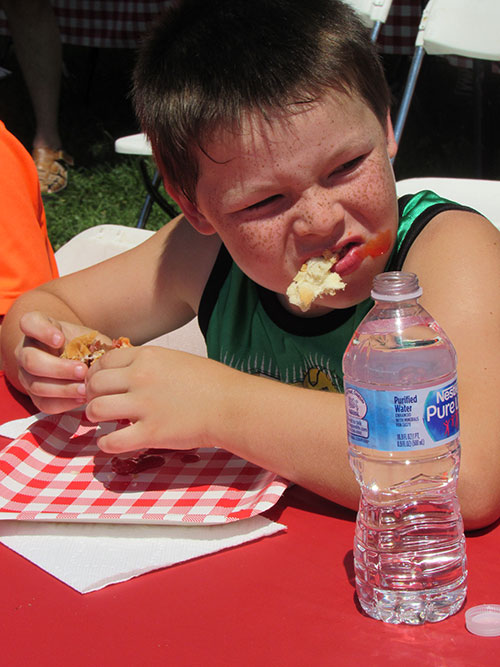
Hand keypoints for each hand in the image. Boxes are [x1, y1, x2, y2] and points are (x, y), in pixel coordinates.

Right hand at [15, 311, 103, 412]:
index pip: (29, 323)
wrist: (74, 359)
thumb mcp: (88, 337)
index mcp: (37, 328)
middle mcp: (26, 350)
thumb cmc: (82, 344)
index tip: (60, 339)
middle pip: (31, 360)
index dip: (42, 331)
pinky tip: (81, 399)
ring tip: (85, 390)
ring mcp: (26, 374)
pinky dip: (63, 403)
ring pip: (36, 385)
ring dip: (63, 389)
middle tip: (82, 371)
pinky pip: (43, 403)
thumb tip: (113, 356)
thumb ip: (95, 343)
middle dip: (58, 368)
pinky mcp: (34, 395)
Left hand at [85, 345, 224, 452]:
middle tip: (97, 403)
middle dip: (91, 394)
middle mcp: (140, 378)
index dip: (96, 374)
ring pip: (96, 410)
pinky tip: (112, 442)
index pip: (104, 361)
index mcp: (147, 357)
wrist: (232, 406)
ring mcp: (144, 406)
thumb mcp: (176, 360)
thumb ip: (150, 365)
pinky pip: (112, 441)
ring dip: (94, 417)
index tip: (99, 384)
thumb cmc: (212, 383)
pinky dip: (106, 444)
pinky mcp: (151, 433)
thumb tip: (127, 373)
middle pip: (94, 384)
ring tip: (102, 421)